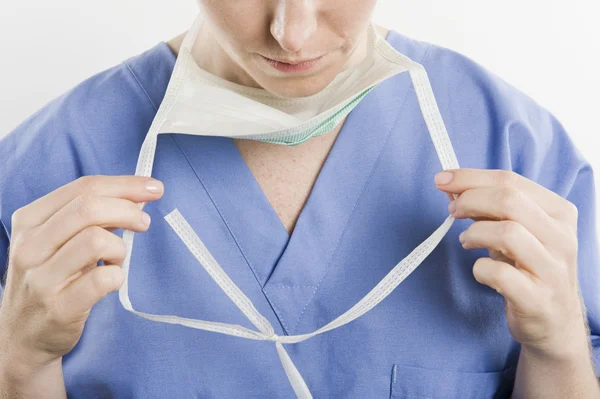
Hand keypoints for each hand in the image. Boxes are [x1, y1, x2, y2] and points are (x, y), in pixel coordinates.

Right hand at [0, 175, 163, 369]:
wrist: (21, 336)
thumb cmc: (50, 279)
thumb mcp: (57, 241)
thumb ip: (91, 217)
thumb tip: (137, 198)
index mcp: (30, 220)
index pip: (83, 187)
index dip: (125, 185)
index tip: (153, 188)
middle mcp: (30, 245)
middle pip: (90, 208)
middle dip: (128, 210)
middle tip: (143, 223)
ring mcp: (42, 278)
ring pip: (97, 240)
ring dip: (120, 247)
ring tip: (116, 259)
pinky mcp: (60, 307)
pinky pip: (103, 279)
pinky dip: (118, 275)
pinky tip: (111, 279)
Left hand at [434, 168, 587, 359]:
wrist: (554, 321)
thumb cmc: (528, 267)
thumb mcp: (517, 230)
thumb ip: (489, 206)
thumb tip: (451, 186)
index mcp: (559, 212)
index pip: (511, 181)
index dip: (470, 177)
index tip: (442, 179)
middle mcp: (561, 237)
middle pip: (509, 201)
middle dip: (470, 200)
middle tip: (453, 212)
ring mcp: (552, 269)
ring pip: (507, 232)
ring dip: (475, 233)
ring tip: (466, 241)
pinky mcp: (537, 299)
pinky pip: (500, 274)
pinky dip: (480, 269)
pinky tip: (480, 271)